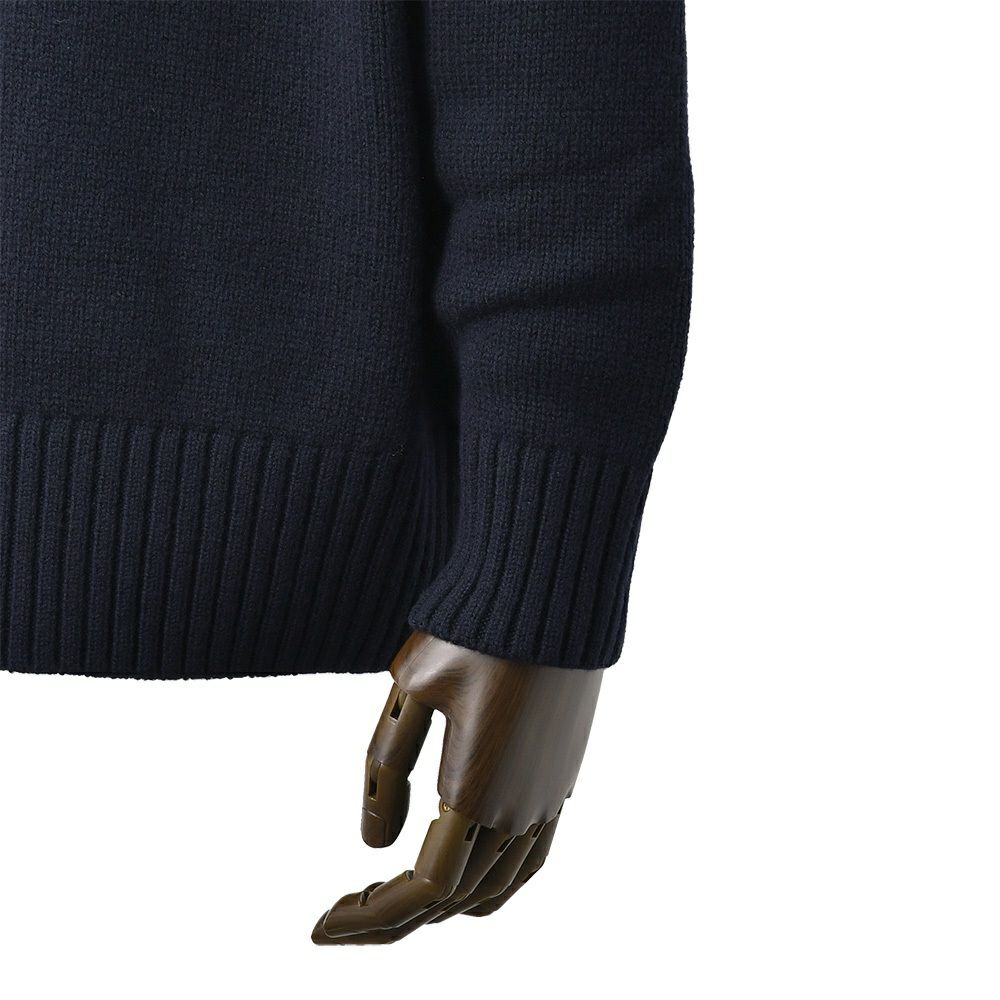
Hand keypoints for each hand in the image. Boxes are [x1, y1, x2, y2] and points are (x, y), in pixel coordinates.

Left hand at [311, 630, 602, 944]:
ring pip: (498, 887)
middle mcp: (518, 809)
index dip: (370, 918)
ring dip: (444, 905)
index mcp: (475, 791)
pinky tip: (467, 875)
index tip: (321, 925)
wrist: (550, 595)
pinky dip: (493, 885)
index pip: (421, 889)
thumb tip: (372, 842)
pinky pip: (530, 859)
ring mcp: (547, 797)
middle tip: (344, 912)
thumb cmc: (474, 632)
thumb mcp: (410, 689)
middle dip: (396, 915)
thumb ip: (386, 770)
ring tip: (395, 900)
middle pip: (456, 897)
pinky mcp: (560, 779)